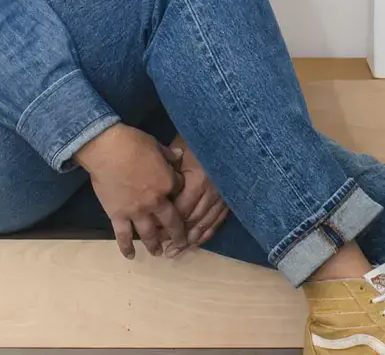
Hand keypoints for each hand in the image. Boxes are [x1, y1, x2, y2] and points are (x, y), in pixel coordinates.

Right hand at [73, 123, 189, 259]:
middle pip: (171, 222)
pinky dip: (126, 247)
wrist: (107, 150)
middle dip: (178, 233)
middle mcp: (155, 202)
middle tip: (182, 242)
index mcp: (167, 183)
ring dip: (155, 245)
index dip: (180, 192)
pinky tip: (130, 256)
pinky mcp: (117, 215)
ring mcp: (136, 211)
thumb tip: (178, 155)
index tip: (179, 196)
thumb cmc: (133, 143)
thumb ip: (168, 155)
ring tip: (158, 253)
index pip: (179, 190)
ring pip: (149, 234)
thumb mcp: (156, 145)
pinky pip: (123, 235)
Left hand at [163, 139, 229, 256]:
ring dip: (190, 240)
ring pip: (205, 224)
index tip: (154, 233)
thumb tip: (154, 192)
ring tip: (175, 252)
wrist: (224, 133)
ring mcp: (223, 196)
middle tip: (162, 249)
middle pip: (191, 221)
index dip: (167, 224)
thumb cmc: (196, 139)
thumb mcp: (178, 151)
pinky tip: (197, 242)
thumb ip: (167, 171)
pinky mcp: (230, 198)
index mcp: (197, 181)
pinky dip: (207, 233)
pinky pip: (218, 220)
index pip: (180, 210)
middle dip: (176, 236)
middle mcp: (211, 192)